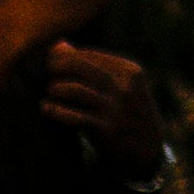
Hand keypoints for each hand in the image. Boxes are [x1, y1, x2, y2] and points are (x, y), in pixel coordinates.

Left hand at [42, 43, 166, 172]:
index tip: (49, 59)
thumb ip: (90, 65)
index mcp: (130, 72)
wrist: (148, 148)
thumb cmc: (125, 111)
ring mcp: (117, 109)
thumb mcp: (119, 86)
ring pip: (76, 90)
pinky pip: (75, 116)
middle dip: (58, 66)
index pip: (90, 55)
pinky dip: (56, 111)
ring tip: (48, 91)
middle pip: (82, 68)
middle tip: (45, 70)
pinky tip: (46, 108)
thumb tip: (57, 45)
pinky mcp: (108, 130)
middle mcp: (126, 88)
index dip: (65, 56)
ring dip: (56, 88)